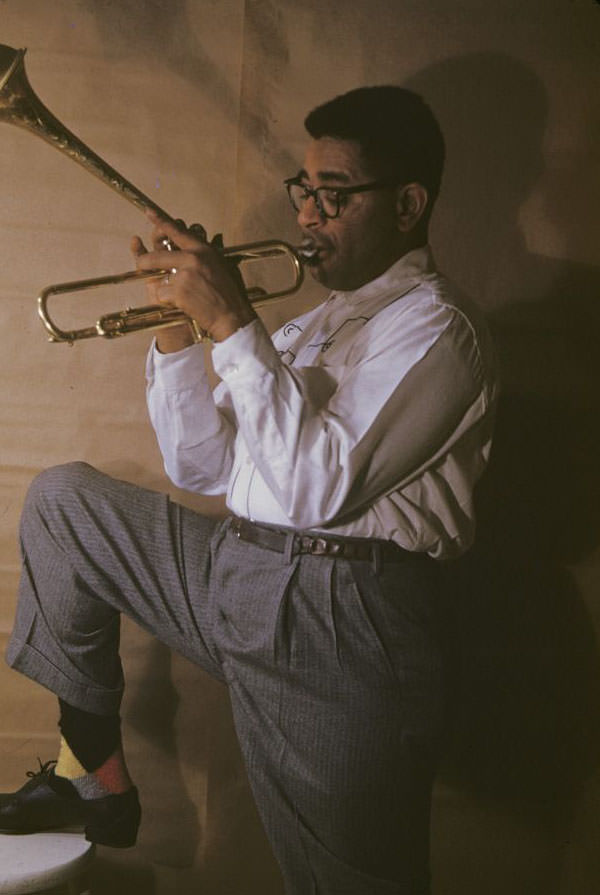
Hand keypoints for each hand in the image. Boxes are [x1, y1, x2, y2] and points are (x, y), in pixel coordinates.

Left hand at [132, 212, 256, 347]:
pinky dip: (170, 302)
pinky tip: (186, 305)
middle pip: (157, 255)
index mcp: (203, 250)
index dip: (160, 221)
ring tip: (185, 297)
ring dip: (167, 289)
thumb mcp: (221, 266)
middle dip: (145, 261)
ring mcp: (185, 274)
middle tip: (142, 264)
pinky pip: (163, 294)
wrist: (232, 316)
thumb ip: (205, 255)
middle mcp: (192, 258)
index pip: (177, 231)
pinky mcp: (179, 291)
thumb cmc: (229, 294)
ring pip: (160, 278)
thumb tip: (202, 242)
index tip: (148, 212)